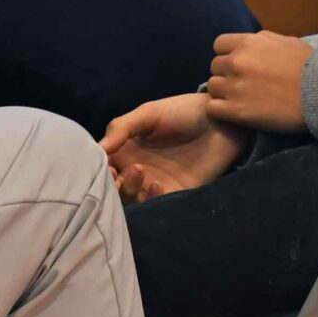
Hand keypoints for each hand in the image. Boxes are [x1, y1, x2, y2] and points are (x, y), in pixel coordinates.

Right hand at [101, 93, 250, 201]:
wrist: (221, 120)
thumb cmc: (184, 111)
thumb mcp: (150, 113)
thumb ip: (123, 127)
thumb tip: (99, 148)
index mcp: (126, 150)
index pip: (101, 166)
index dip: (96, 169)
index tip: (102, 164)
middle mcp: (136, 169)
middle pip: (112, 187)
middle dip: (109, 184)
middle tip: (115, 173)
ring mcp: (154, 183)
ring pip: (131, 199)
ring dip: (128, 190)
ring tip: (139, 171)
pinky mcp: (175, 194)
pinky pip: (156, 205)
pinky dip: (151, 199)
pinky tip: (157, 184)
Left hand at [204, 31, 312, 133]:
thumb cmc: (311, 66)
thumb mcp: (287, 42)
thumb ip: (263, 42)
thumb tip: (253, 43)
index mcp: (249, 43)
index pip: (219, 45)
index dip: (228, 54)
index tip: (239, 65)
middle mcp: (237, 62)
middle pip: (215, 66)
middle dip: (226, 74)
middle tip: (243, 85)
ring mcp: (235, 87)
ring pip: (212, 87)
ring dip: (223, 93)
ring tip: (241, 99)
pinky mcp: (236, 111)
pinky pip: (213, 108)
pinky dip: (221, 110)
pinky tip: (236, 112)